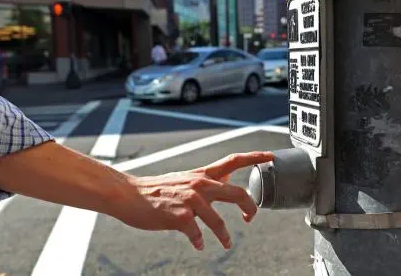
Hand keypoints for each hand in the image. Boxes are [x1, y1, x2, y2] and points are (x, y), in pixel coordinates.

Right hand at [111, 151, 273, 249]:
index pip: (234, 160)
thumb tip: (226, 180)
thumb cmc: (157, 189)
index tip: (271, 155)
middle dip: (250, 207)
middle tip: (251, 217)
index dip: (255, 156)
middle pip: (237, 193)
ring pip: (219, 221)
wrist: (129, 194)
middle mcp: (200, 184)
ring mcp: (190, 200)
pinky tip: (197, 244)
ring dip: (224, 236)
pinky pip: (197, 233)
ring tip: (226, 244)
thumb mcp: (186, 178)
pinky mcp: (180, 217)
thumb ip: (207, 180)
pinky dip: (199, 241)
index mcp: (202, 174)